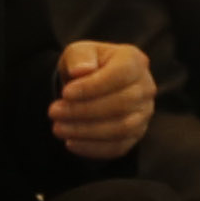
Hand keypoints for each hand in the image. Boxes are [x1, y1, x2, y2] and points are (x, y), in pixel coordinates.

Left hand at [46, 39, 155, 160]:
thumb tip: (81, 70)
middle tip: (54, 112)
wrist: (91, 85)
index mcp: (134, 61)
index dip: (92, 86)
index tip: (65, 93)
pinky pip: (119, 147)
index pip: (121, 74)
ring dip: (86, 131)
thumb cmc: (86, 65)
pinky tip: (71, 143)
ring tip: (58, 128)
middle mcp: (145, 87)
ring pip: (121, 128)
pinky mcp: (136, 134)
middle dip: (84, 111)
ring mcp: (144, 113)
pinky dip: (93, 148)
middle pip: (121, 103)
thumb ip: (80, 56)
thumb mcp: (79, 52)